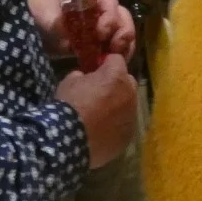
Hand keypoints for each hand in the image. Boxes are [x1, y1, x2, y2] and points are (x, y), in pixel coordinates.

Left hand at [29, 0, 135, 59]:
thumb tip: (68, 35)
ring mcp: (101, 23)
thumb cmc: (37, 12)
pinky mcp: (98, 40)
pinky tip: (112, 62)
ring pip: (123, 29)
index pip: (109, 2)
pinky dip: (118, 53)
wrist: (29, 25)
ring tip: (116, 56)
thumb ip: (56, 22)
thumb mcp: (43, 14)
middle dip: (123, 31)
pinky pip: (116, 44)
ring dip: (125, 43)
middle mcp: (99, 6)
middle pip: (122, 15)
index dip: (110, 17)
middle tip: (115, 47)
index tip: (100, 34)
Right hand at [55, 54, 137, 168]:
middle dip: (117, 83)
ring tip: (101, 114)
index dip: (106, 63)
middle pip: (128, 81)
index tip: (97, 69)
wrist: (70, 140)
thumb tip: (85, 77)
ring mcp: (131, 116)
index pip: (117, 59)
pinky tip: (102, 130)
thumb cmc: (69, 106)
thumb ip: (82, 75)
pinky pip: (125, 124)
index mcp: (117, 76)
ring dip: (118, 105)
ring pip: (128, 104)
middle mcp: (130, 94)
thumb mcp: (70, 81)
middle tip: (100, 91)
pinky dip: (117, 124)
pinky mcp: (129, 135)